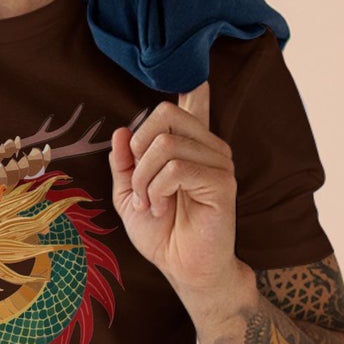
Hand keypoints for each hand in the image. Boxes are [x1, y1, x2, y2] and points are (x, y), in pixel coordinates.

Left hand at [108, 81, 240, 302]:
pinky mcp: (221, 181)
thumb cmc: (161, 233)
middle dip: (138, 150)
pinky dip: (157, 190)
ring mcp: (218, 162)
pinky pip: (175, 169)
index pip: (194, 104)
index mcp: (189, 147)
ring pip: (165, 145)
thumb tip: (122, 130)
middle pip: (165, 114)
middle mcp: (208, 147)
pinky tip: (162, 208)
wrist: (180, 267)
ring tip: (151, 204)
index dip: (195, 86)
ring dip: (145, 180)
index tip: (197, 76)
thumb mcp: (130, 194)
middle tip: (140, 184)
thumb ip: (124, 163)